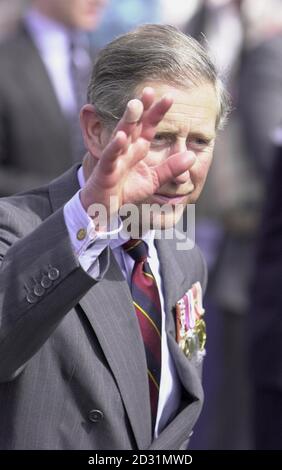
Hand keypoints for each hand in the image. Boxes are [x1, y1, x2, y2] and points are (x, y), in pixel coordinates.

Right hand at [80, 87, 193, 220]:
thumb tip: (193, 156)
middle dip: (141, 108)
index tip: (170, 97)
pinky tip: (121, 136)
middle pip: (134, 124)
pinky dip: (115, 147)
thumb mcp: (154, 180)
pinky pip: (110, 156)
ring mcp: (115, 157)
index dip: (157, 112)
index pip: (149, 126)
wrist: (106, 206)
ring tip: (135, 105)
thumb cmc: (127, 189)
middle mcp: (126, 148)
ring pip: (121, 135)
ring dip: (127, 120)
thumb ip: (171, 168)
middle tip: (149, 90)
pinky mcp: (105, 170)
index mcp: (138, 148)